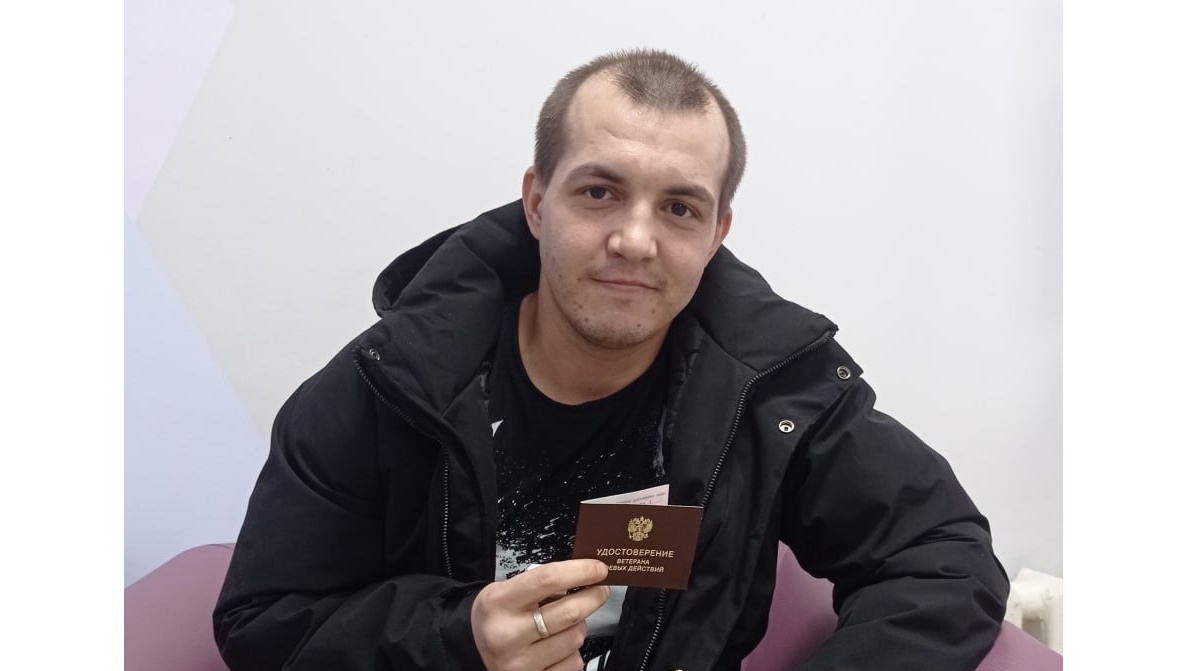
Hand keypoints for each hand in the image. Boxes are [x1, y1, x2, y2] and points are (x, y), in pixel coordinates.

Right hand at [471, 559, 609, 670]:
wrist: (473, 650)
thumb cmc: (498, 615)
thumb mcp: (505, 591)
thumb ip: (540, 584)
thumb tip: (586, 576)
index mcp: (499, 603)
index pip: (547, 580)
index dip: (580, 572)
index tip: (599, 569)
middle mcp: (507, 635)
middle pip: (568, 612)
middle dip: (593, 597)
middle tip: (600, 590)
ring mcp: (520, 663)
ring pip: (575, 638)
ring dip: (580, 626)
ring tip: (567, 622)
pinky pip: (573, 663)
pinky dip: (573, 651)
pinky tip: (560, 645)